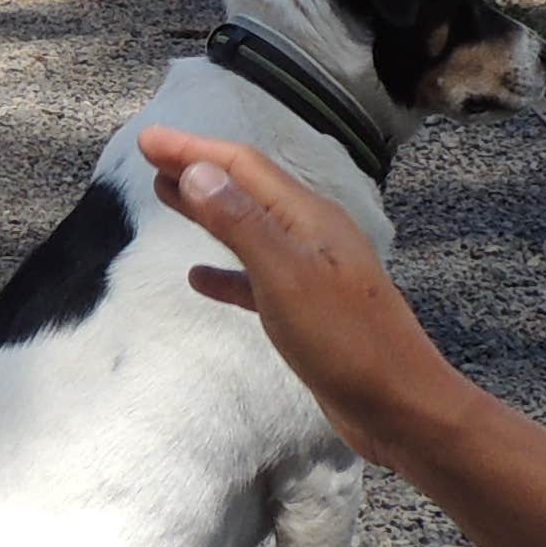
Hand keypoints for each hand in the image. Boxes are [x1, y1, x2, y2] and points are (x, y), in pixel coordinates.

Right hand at [138, 125, 459, 468]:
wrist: (400, 407)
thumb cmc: (346, 342)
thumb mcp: (286, 277)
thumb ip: (242, 223)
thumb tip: (196, 170)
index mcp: (309, 217)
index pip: (242, 166)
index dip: (192, 148)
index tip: (145, 140)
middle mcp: (311, 235)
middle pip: (245, 189)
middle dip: (197, 169)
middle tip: (149, 157)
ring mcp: (311, 273)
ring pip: (249, 229)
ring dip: (207, 210)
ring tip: (166, 196)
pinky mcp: (307, 311)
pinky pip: (256, 277)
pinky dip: (225, 271)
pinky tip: (198, 277)